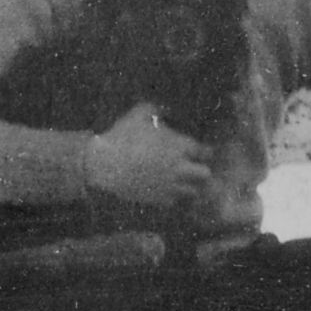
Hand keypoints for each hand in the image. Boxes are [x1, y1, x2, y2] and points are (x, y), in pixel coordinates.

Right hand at [84, 103, 211, 207]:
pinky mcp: (158, 199)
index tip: (195, 151)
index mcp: (180, 146)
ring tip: (178, 179)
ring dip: (188, 185)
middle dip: (200, 169)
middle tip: (190, 167)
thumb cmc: (122, 135)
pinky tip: (162, 188)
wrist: (104, 163)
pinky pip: (174, 201)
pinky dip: (172, 196)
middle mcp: (180, 168)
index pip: (206, 152)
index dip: (202, 151)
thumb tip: (168, 109)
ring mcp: (170, 186)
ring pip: (193, 192)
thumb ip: (158, 108)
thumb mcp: (140, 112)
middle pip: (205, 174)